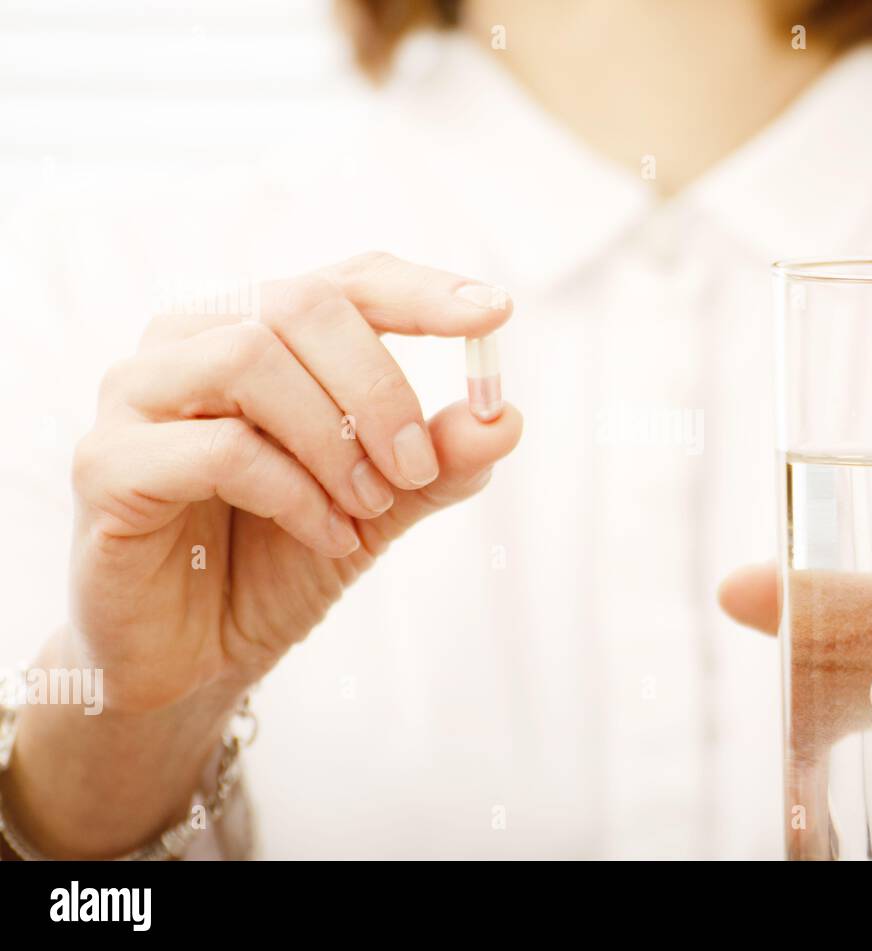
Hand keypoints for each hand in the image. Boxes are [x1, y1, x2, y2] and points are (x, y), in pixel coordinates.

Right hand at [71, 251, 521, 711]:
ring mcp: (138, 396)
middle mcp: (191, 343)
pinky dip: (294, 493)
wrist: (196, 659)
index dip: (422, 291)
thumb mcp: (380, 507)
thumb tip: (505, 418)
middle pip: (300, 304)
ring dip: (334, 440)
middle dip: (379, 388)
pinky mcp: (106, 464)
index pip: (346, 281)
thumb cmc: (278, 562)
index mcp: (260, 334)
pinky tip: (327, 536)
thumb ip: (437, 463)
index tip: (495, 315)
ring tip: (369, 507)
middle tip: (416, 468)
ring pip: (250, 358)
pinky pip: (217, 447)